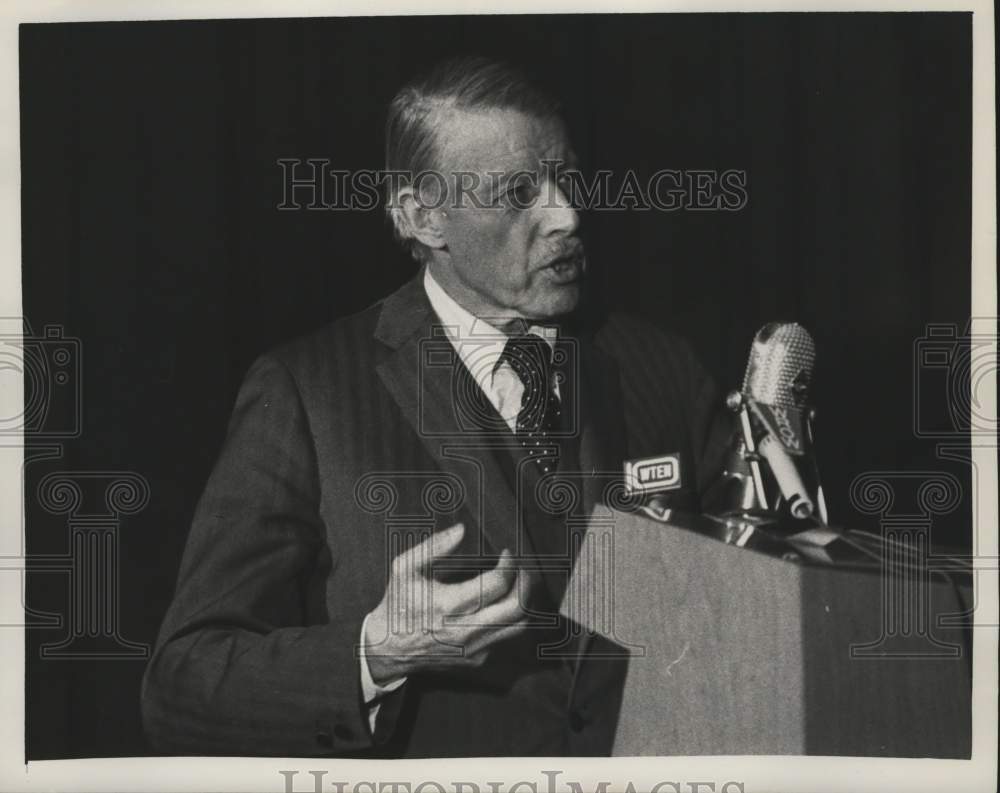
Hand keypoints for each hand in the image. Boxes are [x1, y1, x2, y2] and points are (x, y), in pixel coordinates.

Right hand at [363, 523, 527, 684]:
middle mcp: (464, 630)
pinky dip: (508, 618)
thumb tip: (461, 529)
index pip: (496, 585)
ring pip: (518, 626)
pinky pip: (504, 637)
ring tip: (517, 584)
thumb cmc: (398, 604)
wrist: (387, 649)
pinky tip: (499, 604)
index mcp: (447, 605)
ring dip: (523, 602)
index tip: (507, 553)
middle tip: (522, 569)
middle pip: (516, 608)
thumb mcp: (405, 568)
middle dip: (526, 583)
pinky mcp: (476, 659)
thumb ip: (434, 546)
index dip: (509, 565)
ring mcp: (472, 648)